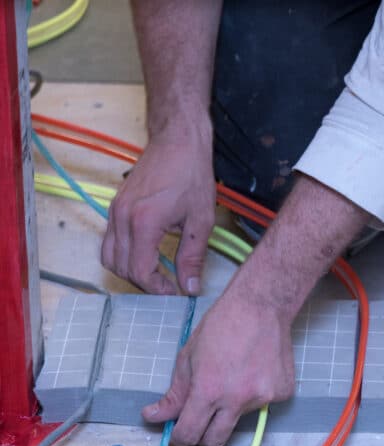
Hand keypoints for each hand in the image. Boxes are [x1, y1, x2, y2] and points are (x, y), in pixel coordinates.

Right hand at [102, 121, 215, 294]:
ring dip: (130, 270)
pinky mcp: (115, 207)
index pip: (139, 271)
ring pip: (109, 256)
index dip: (156, 288)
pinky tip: (148, 254)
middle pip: (120, 267)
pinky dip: (124, 254)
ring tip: (157, 273)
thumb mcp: (201, 220)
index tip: (174, 292)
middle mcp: (122, 218)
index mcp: (144, 222)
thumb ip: (192, 257)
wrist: (177, 141)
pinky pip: (110, 241)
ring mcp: (115, 211)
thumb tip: (190, 287)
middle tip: (167, 286)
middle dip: (143, 283)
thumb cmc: (191, 175)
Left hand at [142, 290, 294, 445]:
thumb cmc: (220, 326)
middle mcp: (237, 400)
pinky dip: (255, 395)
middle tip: (201, 419)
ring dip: (231, 409)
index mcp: (209, 391)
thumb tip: (154, 417)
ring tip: (235, 379)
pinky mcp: (282, 393)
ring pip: (240, 420)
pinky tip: (255, 372)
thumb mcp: (187, 358)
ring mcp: (264, 398)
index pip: (189, 434)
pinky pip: (263, 406)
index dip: (179, 438)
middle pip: (216, 441)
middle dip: (203, 436)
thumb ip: (174, 394)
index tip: (179, 432)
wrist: (261, 307)